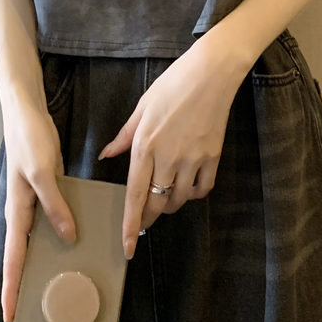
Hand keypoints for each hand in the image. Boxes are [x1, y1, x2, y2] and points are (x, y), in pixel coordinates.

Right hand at [1, 106, 76, 321]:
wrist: (26, 113)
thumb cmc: (28, 140)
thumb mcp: (42, 172)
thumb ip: (54, 204)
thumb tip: (67, 236)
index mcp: (17, 210)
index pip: (14, 259)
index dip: (12, 288)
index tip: (11, 316)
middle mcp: (23, 211)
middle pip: (22, 256)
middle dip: (23, 284)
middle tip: (29, 313)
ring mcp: (34, 201)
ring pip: (37, 240)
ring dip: (41, 260)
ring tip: (54, 283)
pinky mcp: (46, 190)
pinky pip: (51, 219)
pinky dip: (58, 233)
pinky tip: (72, 240)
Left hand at [97, 36, 249, 259]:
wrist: (210, 74)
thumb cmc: (172, 85)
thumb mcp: (142, 107)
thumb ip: (125, 135)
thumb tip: (108, 155)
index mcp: (146, 146)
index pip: (135, 195)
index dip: (130, 225)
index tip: (128, 247)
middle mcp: (168, 158)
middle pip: (157, 204)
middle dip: (149, 219)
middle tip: (144, 223)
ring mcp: (193, 159)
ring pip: (180, 199)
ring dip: (170, 204)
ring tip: (165, 195)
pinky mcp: (213, 157)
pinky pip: (203, 188)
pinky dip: (194, 193)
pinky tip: (188, 185)